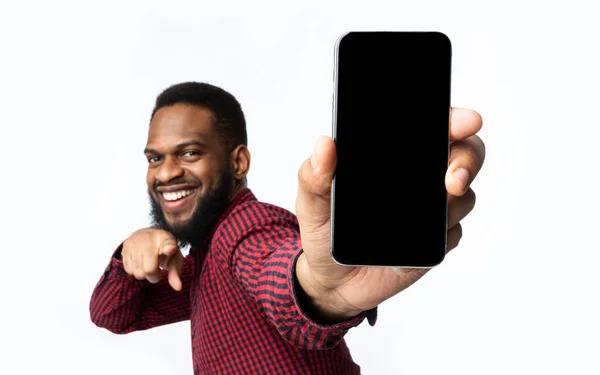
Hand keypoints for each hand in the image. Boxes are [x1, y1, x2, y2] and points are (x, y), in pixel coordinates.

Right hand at [121, 228, 183, 290]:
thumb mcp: (174, 258)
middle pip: (148, 270)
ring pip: (137, 273)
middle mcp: (149, 239)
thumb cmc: (163, 249)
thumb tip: (178, 288)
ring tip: (148, 264)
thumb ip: (175, 273)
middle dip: (154, 276)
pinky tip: (140, 263)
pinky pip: (128, 270)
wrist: (147, 235)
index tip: (170, 250)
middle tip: (157, 270)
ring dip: (144, 274)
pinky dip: (135, 270)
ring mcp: (134, 242)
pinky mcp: (125, 247)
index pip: (168, 243)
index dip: (169, 247)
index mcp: (165, 239)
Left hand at [295, 107, 484, 320]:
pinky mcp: (434, 241)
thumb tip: (325, 144)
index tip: (466, 122)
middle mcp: (417, 178)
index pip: (429, 128)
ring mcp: (429, 210)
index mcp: (391, 158)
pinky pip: (453, 234)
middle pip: (463, 156)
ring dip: (453, 203)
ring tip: (426, 215)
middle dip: (468, 160)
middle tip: (452, 178)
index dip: (454, 120)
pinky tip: (413, 243)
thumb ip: (314, 174)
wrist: (332, 282)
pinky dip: (440, 236)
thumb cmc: (323, 232)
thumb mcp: (311, 201)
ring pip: (463, 197)